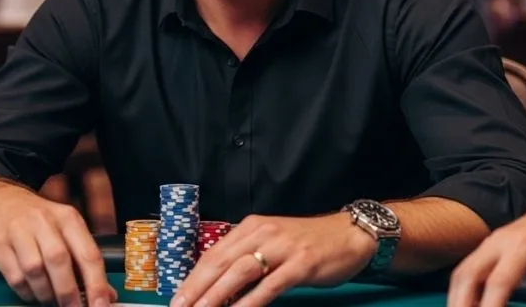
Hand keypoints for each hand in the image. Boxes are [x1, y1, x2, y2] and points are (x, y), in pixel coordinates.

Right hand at [0, 184, 115, 306]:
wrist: (0, 202)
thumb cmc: (39, 221)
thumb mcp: (66, 231)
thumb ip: (84, 261)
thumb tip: (105, 293)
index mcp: (69, 218)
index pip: (88, 253)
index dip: (97, 283)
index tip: (101, 304)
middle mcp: (45, 222)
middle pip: (60, 260)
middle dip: (68, 292)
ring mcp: (20, 231)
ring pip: (35, 270)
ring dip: (46, 294)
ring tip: (51, 300)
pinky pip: (16, 277)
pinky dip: (27, 292)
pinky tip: (33, 293)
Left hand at [171, 213, 376, 306]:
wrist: (348, 234)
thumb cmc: (307, 243)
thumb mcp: (271, 242)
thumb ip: (246, 257)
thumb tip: (217, 284)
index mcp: (251, 227)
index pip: (214, 253)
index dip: (193, 277)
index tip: (177, 298)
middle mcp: (262, 233)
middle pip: (221, 262)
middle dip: (197, 288)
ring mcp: (282, 248)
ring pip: (240, 273)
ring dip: (217, 296)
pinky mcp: (300, 264)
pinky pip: (270, 285)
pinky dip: (250, 302)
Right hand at [448, 198, 525, 306]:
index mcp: (525, 246)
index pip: (499, 281)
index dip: (491, 306)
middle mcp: (500, 241)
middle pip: (468, 274)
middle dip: (460, 301)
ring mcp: (489, 242)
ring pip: (461, 271)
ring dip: (456, 297)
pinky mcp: (485, 247)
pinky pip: (466, 269)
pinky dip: (461, 290)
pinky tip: (466, 304)